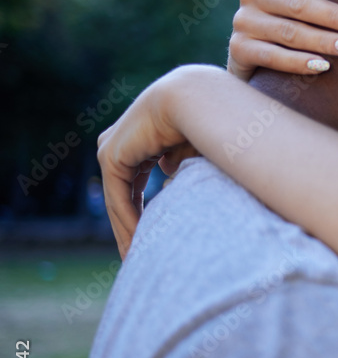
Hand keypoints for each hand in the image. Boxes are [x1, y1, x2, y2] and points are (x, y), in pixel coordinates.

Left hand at [97, 67, 203, 256]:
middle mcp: (119, 142)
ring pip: (117, 199)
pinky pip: (118, 197)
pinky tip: (139, 242)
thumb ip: (180, 162)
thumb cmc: (206, 120)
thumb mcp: (191, 150)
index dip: (141, 213)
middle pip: (121, 194)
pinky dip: (128, 221)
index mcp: (138, 138)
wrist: (197, 99)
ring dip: (127, 230)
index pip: (133, 184)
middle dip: (130, 226)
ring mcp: (111, 148)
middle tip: (139, 257)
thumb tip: (169, 170)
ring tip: (138, 258)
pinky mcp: (110, 156)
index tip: (152, 239)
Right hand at [226, 0, 337, 80]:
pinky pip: (272, 56)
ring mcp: (244, 21)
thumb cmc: (285, 15)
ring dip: (323, 40)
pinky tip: (323, 66)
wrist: (252, 57)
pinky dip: (299, 62)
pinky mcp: (239, 49)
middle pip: (300, 2)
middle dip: (334, 15)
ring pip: (289, 32)